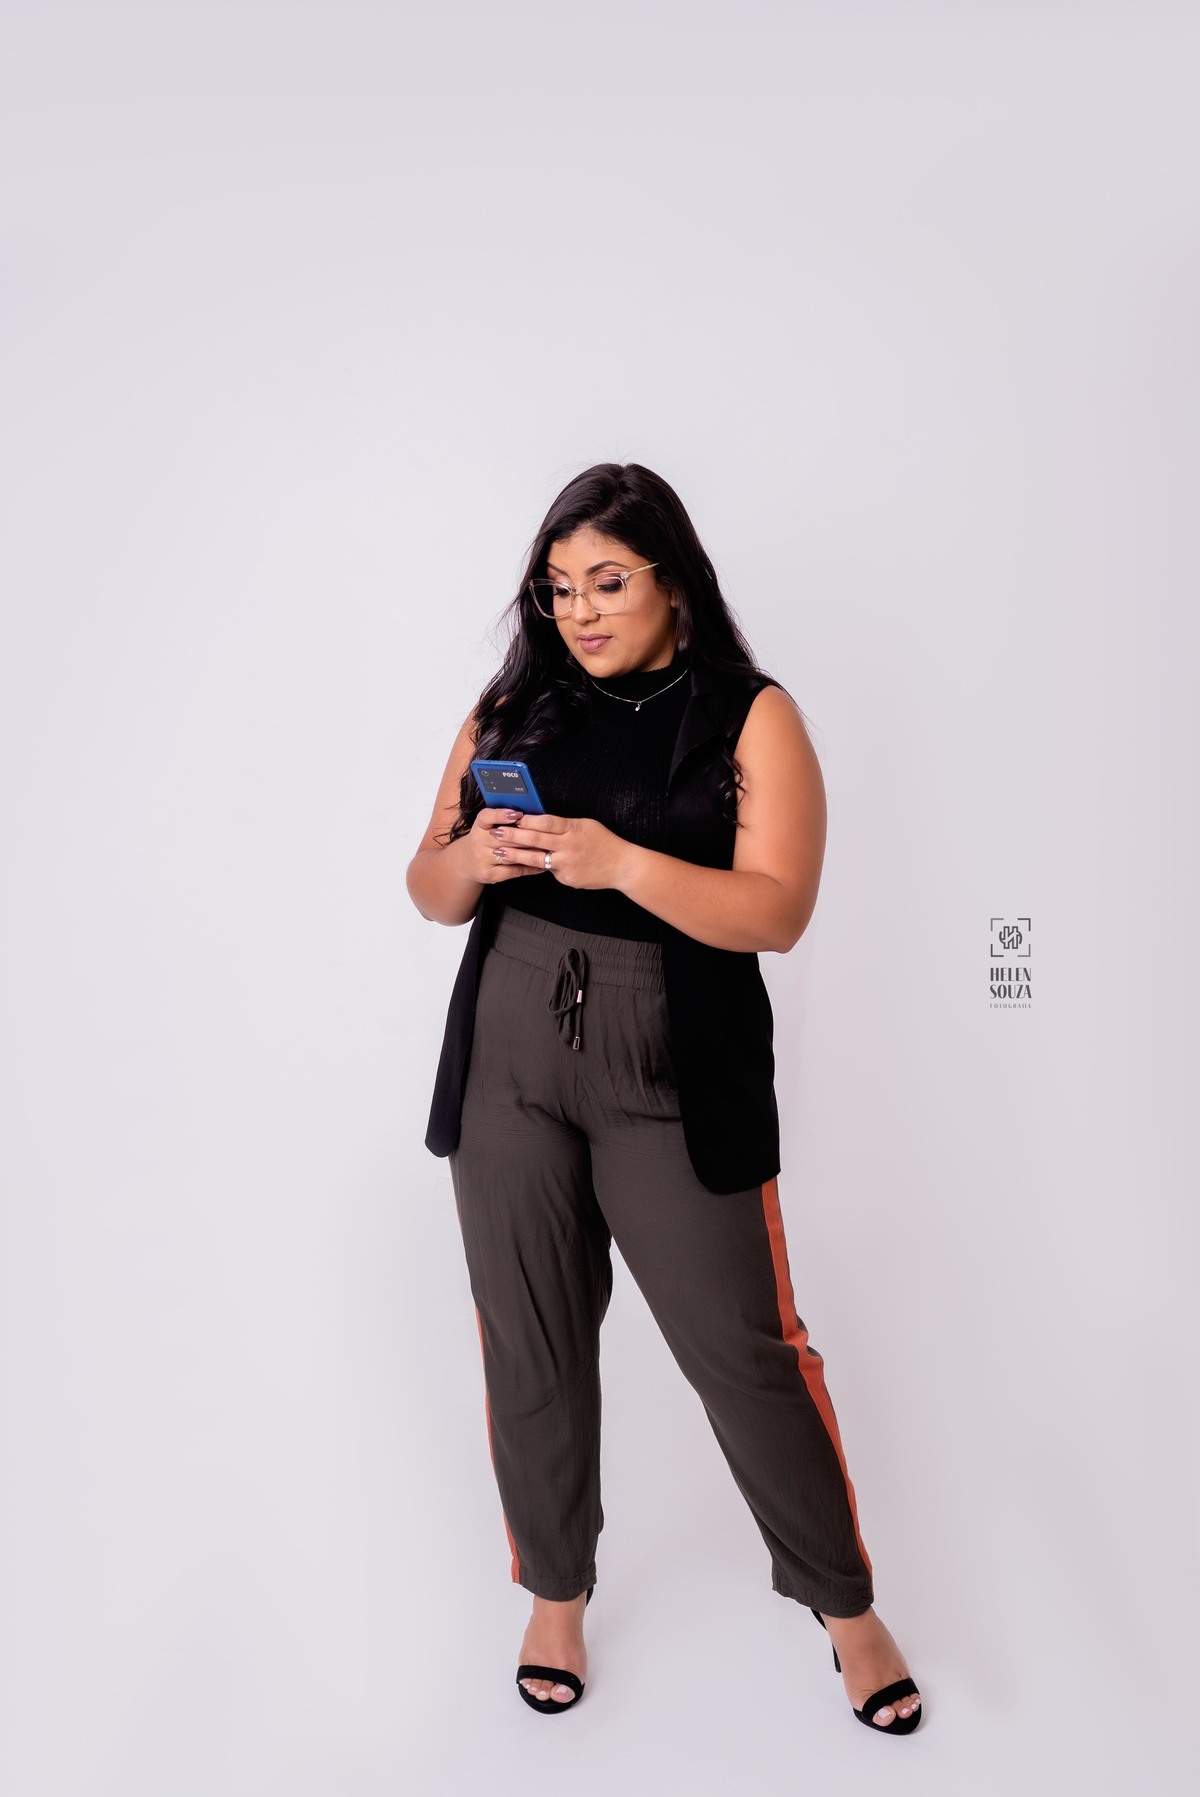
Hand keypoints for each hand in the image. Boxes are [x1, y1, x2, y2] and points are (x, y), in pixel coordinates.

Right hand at [460, 807, 545, 884]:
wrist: (468, 862)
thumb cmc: (486, 839)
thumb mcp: (489, 825)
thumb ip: (504, 819)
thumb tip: (530, 814)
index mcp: (479, 825)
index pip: (486, 817)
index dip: (502, 815)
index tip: (518, 814)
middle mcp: (478, 841)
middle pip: (506, 837)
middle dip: (528, 835)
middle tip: (546, 833)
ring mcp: (482, 859)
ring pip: (512, 855)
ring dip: (532, 852)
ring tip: (548, 849)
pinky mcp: (489, 874)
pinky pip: (514, 871)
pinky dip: (530, 868)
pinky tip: (542, 865)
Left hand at [490, 814, 635, 890]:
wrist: (621, 866)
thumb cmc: (603, 842)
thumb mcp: (586, 825)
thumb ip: (565, 825)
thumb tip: (541, 821)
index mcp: (573, 829)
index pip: (546, 822)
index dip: (527, 820)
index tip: (512, 817)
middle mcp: (568, 847)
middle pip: (536, 840)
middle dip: (513, 836)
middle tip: (496, 833)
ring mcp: (567, 864)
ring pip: (535, 859)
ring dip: (515, 855)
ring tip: (499, 851)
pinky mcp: (567, 879)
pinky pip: (549, 871)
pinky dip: (539, 867)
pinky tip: (523, 865)